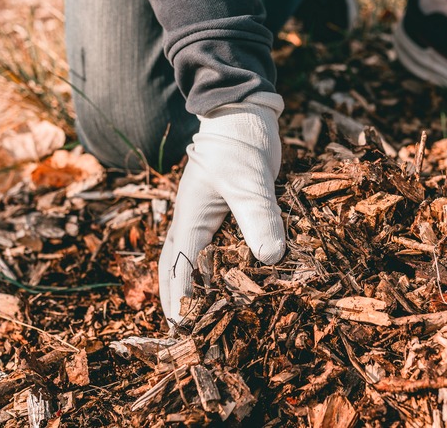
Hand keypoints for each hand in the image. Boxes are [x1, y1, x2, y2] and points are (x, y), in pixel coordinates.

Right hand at [158, 93, 286, 324]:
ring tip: (199, 314)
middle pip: (175, 267)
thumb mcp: (249, 182)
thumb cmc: (239, 145)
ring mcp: (206, 217)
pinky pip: (213, 246)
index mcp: (190, 219)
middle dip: (177, 299)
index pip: (180, 268)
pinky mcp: (224, 212)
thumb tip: (271, 259)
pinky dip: (215, 267)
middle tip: (183, 332)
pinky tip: (229, 279)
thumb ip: (258, 217)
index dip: (181, 301)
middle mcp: (192, 222)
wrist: (243, 114)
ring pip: (191, 258)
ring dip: (191, 285)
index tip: (185, 330)